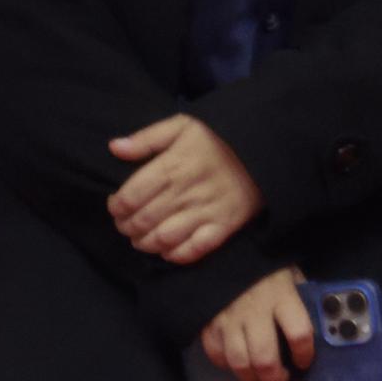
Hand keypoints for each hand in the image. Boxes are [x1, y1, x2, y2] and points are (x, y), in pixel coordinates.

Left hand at [107, 113, 262, 263]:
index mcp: (174, 165)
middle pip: (142, 220)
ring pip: (163, 238)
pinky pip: (195, 249)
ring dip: (145, 243)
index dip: (116, 207)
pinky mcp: (225, 225)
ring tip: (142, 238)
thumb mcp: (183, 126)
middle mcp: (188, 191)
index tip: (117, 205)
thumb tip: (115, 148)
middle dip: (127, 226)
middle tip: (127, 224)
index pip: (130, 197)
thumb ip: (147, 138)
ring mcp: (208, 211)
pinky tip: (168, 249)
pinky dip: (176, 254)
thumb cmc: (219, 139)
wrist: (266, 150)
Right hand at [200, 267, 314, 380]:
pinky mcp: (208, 322)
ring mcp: (229, 319)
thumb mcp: (291, 273)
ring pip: (238, 362)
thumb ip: (300, 297)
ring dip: (250, 377)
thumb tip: (316, 321)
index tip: (305, 362)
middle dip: (274, 378)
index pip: (299, 334)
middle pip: (265, 357)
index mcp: (282, 297)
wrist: (221, 250)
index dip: (305, 354)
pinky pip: (215, 353)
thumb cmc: (264, 264)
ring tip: (259, 378)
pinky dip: (225, 365)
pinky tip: (236, 364)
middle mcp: (255, 312)